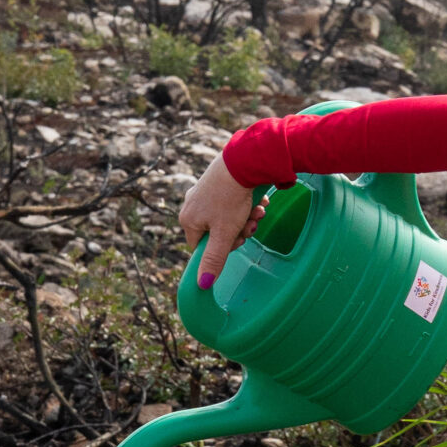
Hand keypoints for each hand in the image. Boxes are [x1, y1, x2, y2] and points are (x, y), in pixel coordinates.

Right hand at [181, 152, 265, 290]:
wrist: (243, 161)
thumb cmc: (230, 199)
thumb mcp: (224, 234)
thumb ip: (214, 260)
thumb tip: (202, 285)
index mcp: (188, 220)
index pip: (202, 246)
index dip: (223, 248)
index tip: (238, 240)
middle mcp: (192, 205)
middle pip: (218, 232)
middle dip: (239, 230)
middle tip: (252, 224)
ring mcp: (204, 192)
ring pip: (228, 217)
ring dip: (247, 218)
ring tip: (257, 210)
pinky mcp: (218, 182)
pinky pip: (232, 201)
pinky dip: (247, 204)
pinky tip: (258, 200)